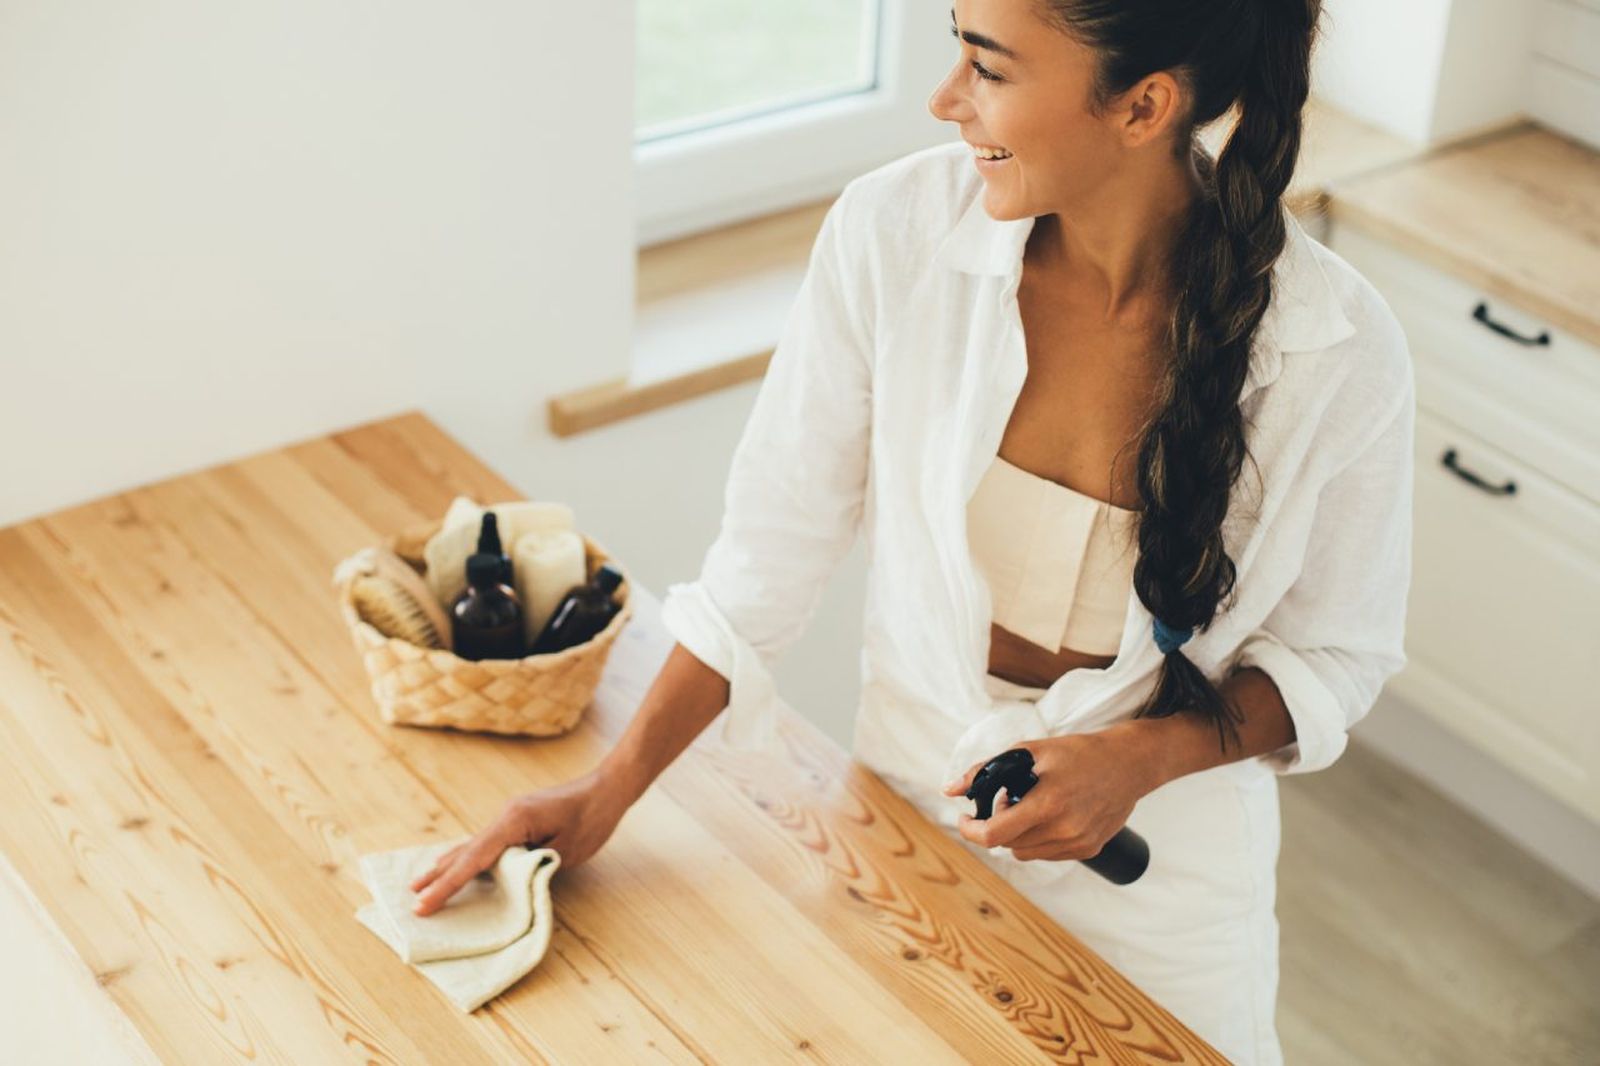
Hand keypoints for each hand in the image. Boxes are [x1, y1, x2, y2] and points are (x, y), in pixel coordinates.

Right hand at [409, 769, 627, 915]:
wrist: (607, 787)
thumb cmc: (592, 818)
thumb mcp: (565, 849)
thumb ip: (533, 865)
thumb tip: (507, 879)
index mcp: (514, 821)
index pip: (474, 859)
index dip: (447, 885)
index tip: (424, 904)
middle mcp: (505, 816)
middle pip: (465, 851)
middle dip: (438, 876)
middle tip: (412, 899)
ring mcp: (510, 816)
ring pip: (472, 845)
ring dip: (448, 865)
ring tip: (421, 883)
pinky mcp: (517, 820)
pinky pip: (485, 843)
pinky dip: (467, 857)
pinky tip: (456, 865)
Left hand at [941, 729, 1151, 861]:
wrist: (1129, 764)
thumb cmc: (1078, 752)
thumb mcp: (1029, 751)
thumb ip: (986, 770)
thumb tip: (949, 790)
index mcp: (1047, 802)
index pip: (994, 835)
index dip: (971, 830)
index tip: (966, 819)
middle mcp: (1064, 829)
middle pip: (1007, 844)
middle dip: (997, 825)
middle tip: (1005, 802)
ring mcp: (1078, 842)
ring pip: (1025, 853)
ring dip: (1018, 835)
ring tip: (1031, 807)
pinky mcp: (1088, 850)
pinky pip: (1047, 854)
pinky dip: (1039, 839)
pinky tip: (1051, 816)